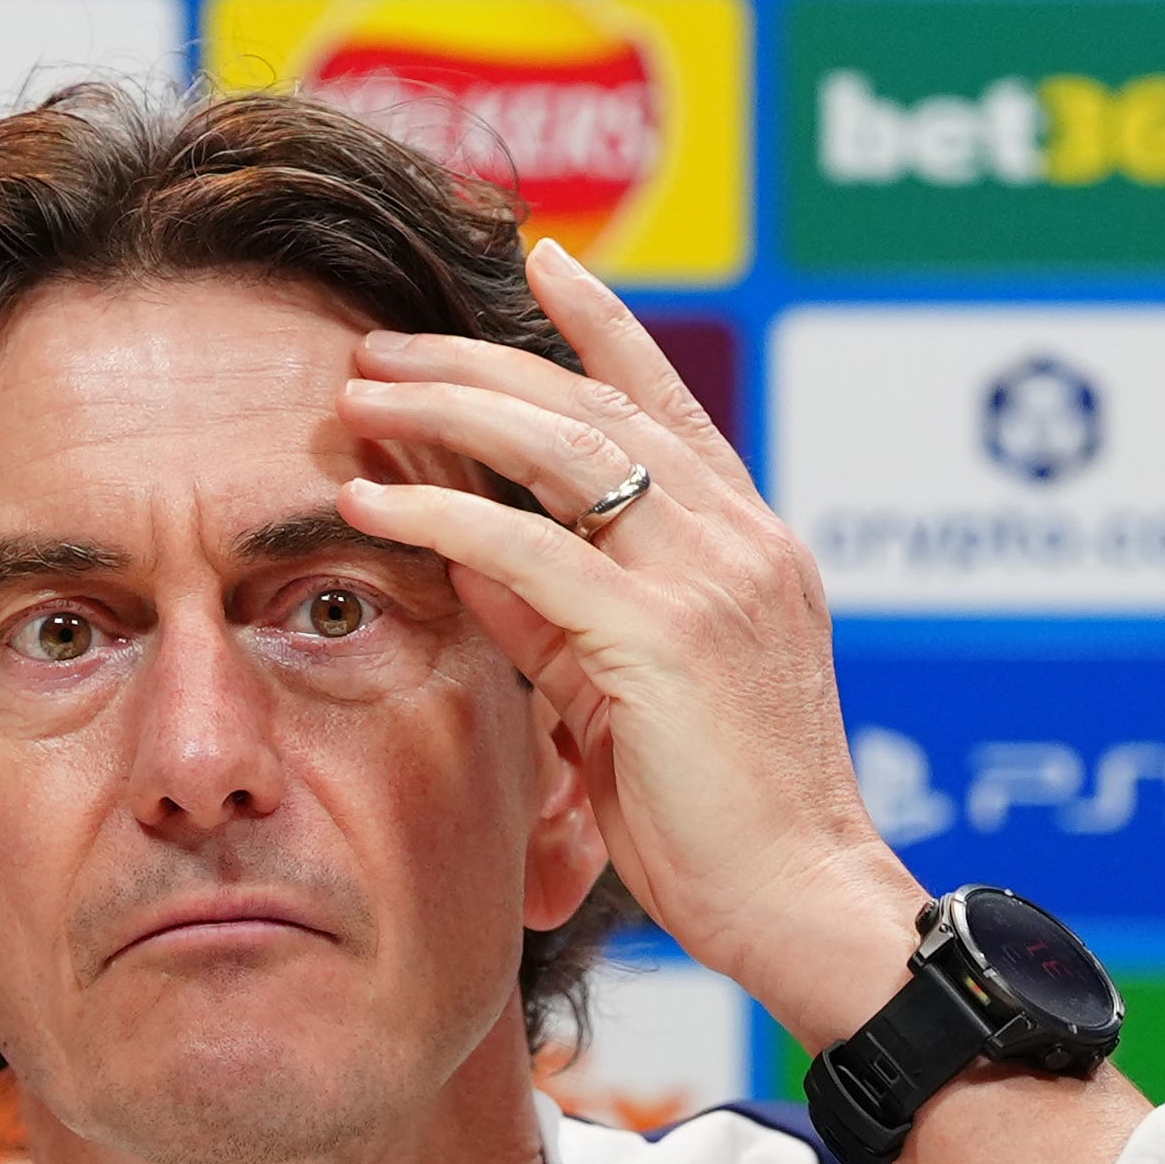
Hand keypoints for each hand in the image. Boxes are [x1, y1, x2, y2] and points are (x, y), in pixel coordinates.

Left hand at [337, 239, 928, 1047]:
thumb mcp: (628, 693)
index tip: (541, 261)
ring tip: (360, 391)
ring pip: (561, 449)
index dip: (600, 326)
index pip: (665, 403)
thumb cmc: (721, 823)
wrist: (804, 902)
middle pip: (594, 406)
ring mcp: (710, 579)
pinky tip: (373, 497)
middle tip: (385, 340)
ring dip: (448, 408)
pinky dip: (444, 511)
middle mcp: (740, 539)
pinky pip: (530, 548)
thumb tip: (470, 547)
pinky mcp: (662, 637)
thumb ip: (559, 614)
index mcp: (750, 543)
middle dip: (479, 359)